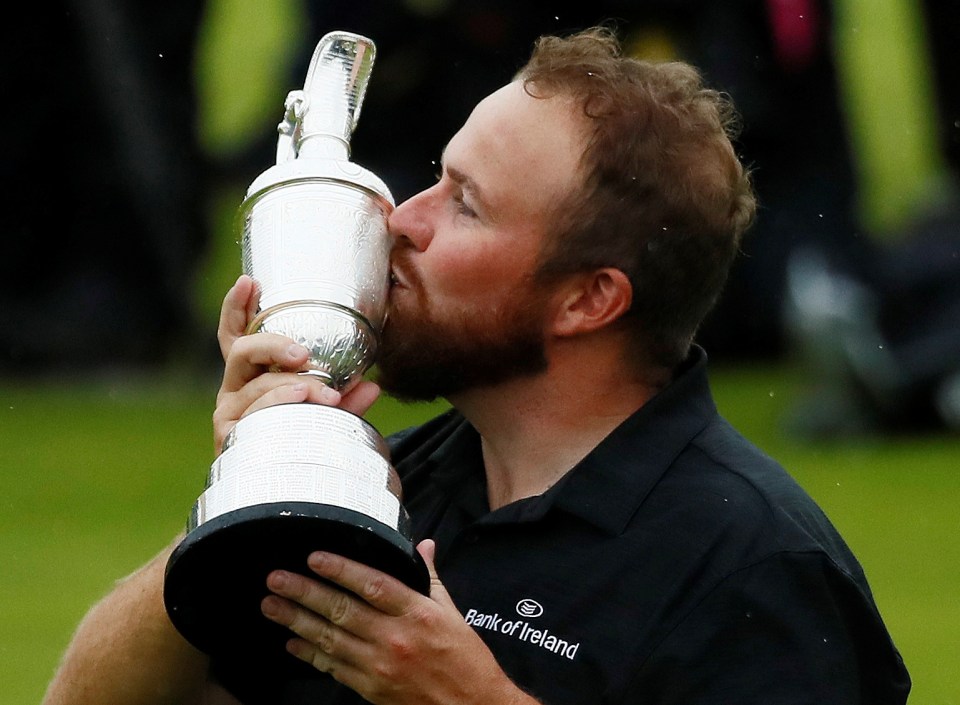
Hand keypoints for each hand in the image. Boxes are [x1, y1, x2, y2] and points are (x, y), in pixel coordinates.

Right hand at [212, 275, 379, 452]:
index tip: (249, 282)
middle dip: (273, 344)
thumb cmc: (299, 441)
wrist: (278, 492)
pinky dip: (280, 403)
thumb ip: (346, 400)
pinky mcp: (229, 437)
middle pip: (242, 351)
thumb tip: (373, 386)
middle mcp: (234, 389)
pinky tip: (300, 399)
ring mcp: (229, 413)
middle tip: (303, 353)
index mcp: (250, 375)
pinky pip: (256, 413)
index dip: (236, 307)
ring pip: (257, 385)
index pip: (235, 335)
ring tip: (324, 392)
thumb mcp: (326, 414)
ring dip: (293, 384)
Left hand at [260, 541, 537, 704]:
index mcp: (417, 612)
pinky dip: (311, 654)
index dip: (340, 569)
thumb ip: (430, 577)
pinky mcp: (371, 689)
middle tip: (276, 579)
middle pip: (342, 610)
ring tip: (272, 606)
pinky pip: (334, 667)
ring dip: (297, 621)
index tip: (315, 557)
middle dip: (304, 593)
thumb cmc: (465, 658)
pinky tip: (292, 641)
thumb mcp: (451, 611)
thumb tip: (423, 546)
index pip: (372, 584)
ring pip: (330, 639)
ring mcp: (380, 666)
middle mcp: (395, 637)